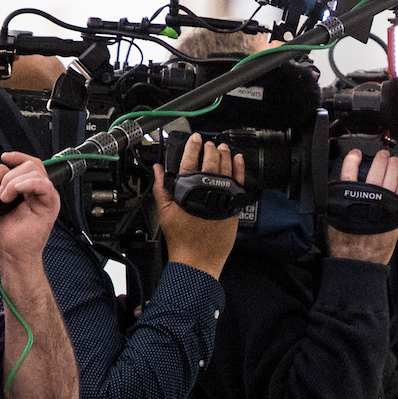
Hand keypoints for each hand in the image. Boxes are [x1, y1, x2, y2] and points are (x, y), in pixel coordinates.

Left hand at [0, 153, 59, 266]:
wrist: (13, 251)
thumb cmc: (11, 234)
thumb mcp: (0, 200)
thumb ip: (2, 183)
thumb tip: (2, 167)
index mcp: (33, 190)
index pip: (31, 164)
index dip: (18, 157)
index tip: (5, 157)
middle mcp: (42, 193)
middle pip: (32, 166)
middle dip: (12, 175)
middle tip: (2, 192)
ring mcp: (47, 199)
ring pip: (35, 173)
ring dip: (14, 182)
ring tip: (6, 197)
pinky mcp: (50, 207)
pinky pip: (44, 186)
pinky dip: (28, 184)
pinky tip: (16, 192)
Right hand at [155, 136, 242, 278]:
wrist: (198, 259)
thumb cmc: (181, 239)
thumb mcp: (165, 211)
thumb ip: (161, 187)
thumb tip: (158, 169)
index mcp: (187, 188)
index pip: (190, 159)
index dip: (193, 146)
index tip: (195, 139)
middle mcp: (206, 189)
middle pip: (211, 159)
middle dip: (210, 148)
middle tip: (209, 145)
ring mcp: (222, 196)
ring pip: (226, 167)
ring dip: (224, 154)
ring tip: (222, 148)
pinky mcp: (234, 205)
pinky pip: (239, 181)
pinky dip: (239, 168)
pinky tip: (237, 159)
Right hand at [327, 148, 397, 262]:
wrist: (358, 260)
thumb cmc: (345, 242)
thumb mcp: (334, 216)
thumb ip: (339, 199)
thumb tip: (344, 185)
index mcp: (348, 197)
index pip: (349, 171)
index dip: (353, 159)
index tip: (356, 154)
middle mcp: (367, 198)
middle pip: (376, 170)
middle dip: (380, 159)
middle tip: (382, 155)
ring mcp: (384, 204)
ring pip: (391, 177)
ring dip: (393, 166)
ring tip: (393, 161)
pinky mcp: (395, 213)